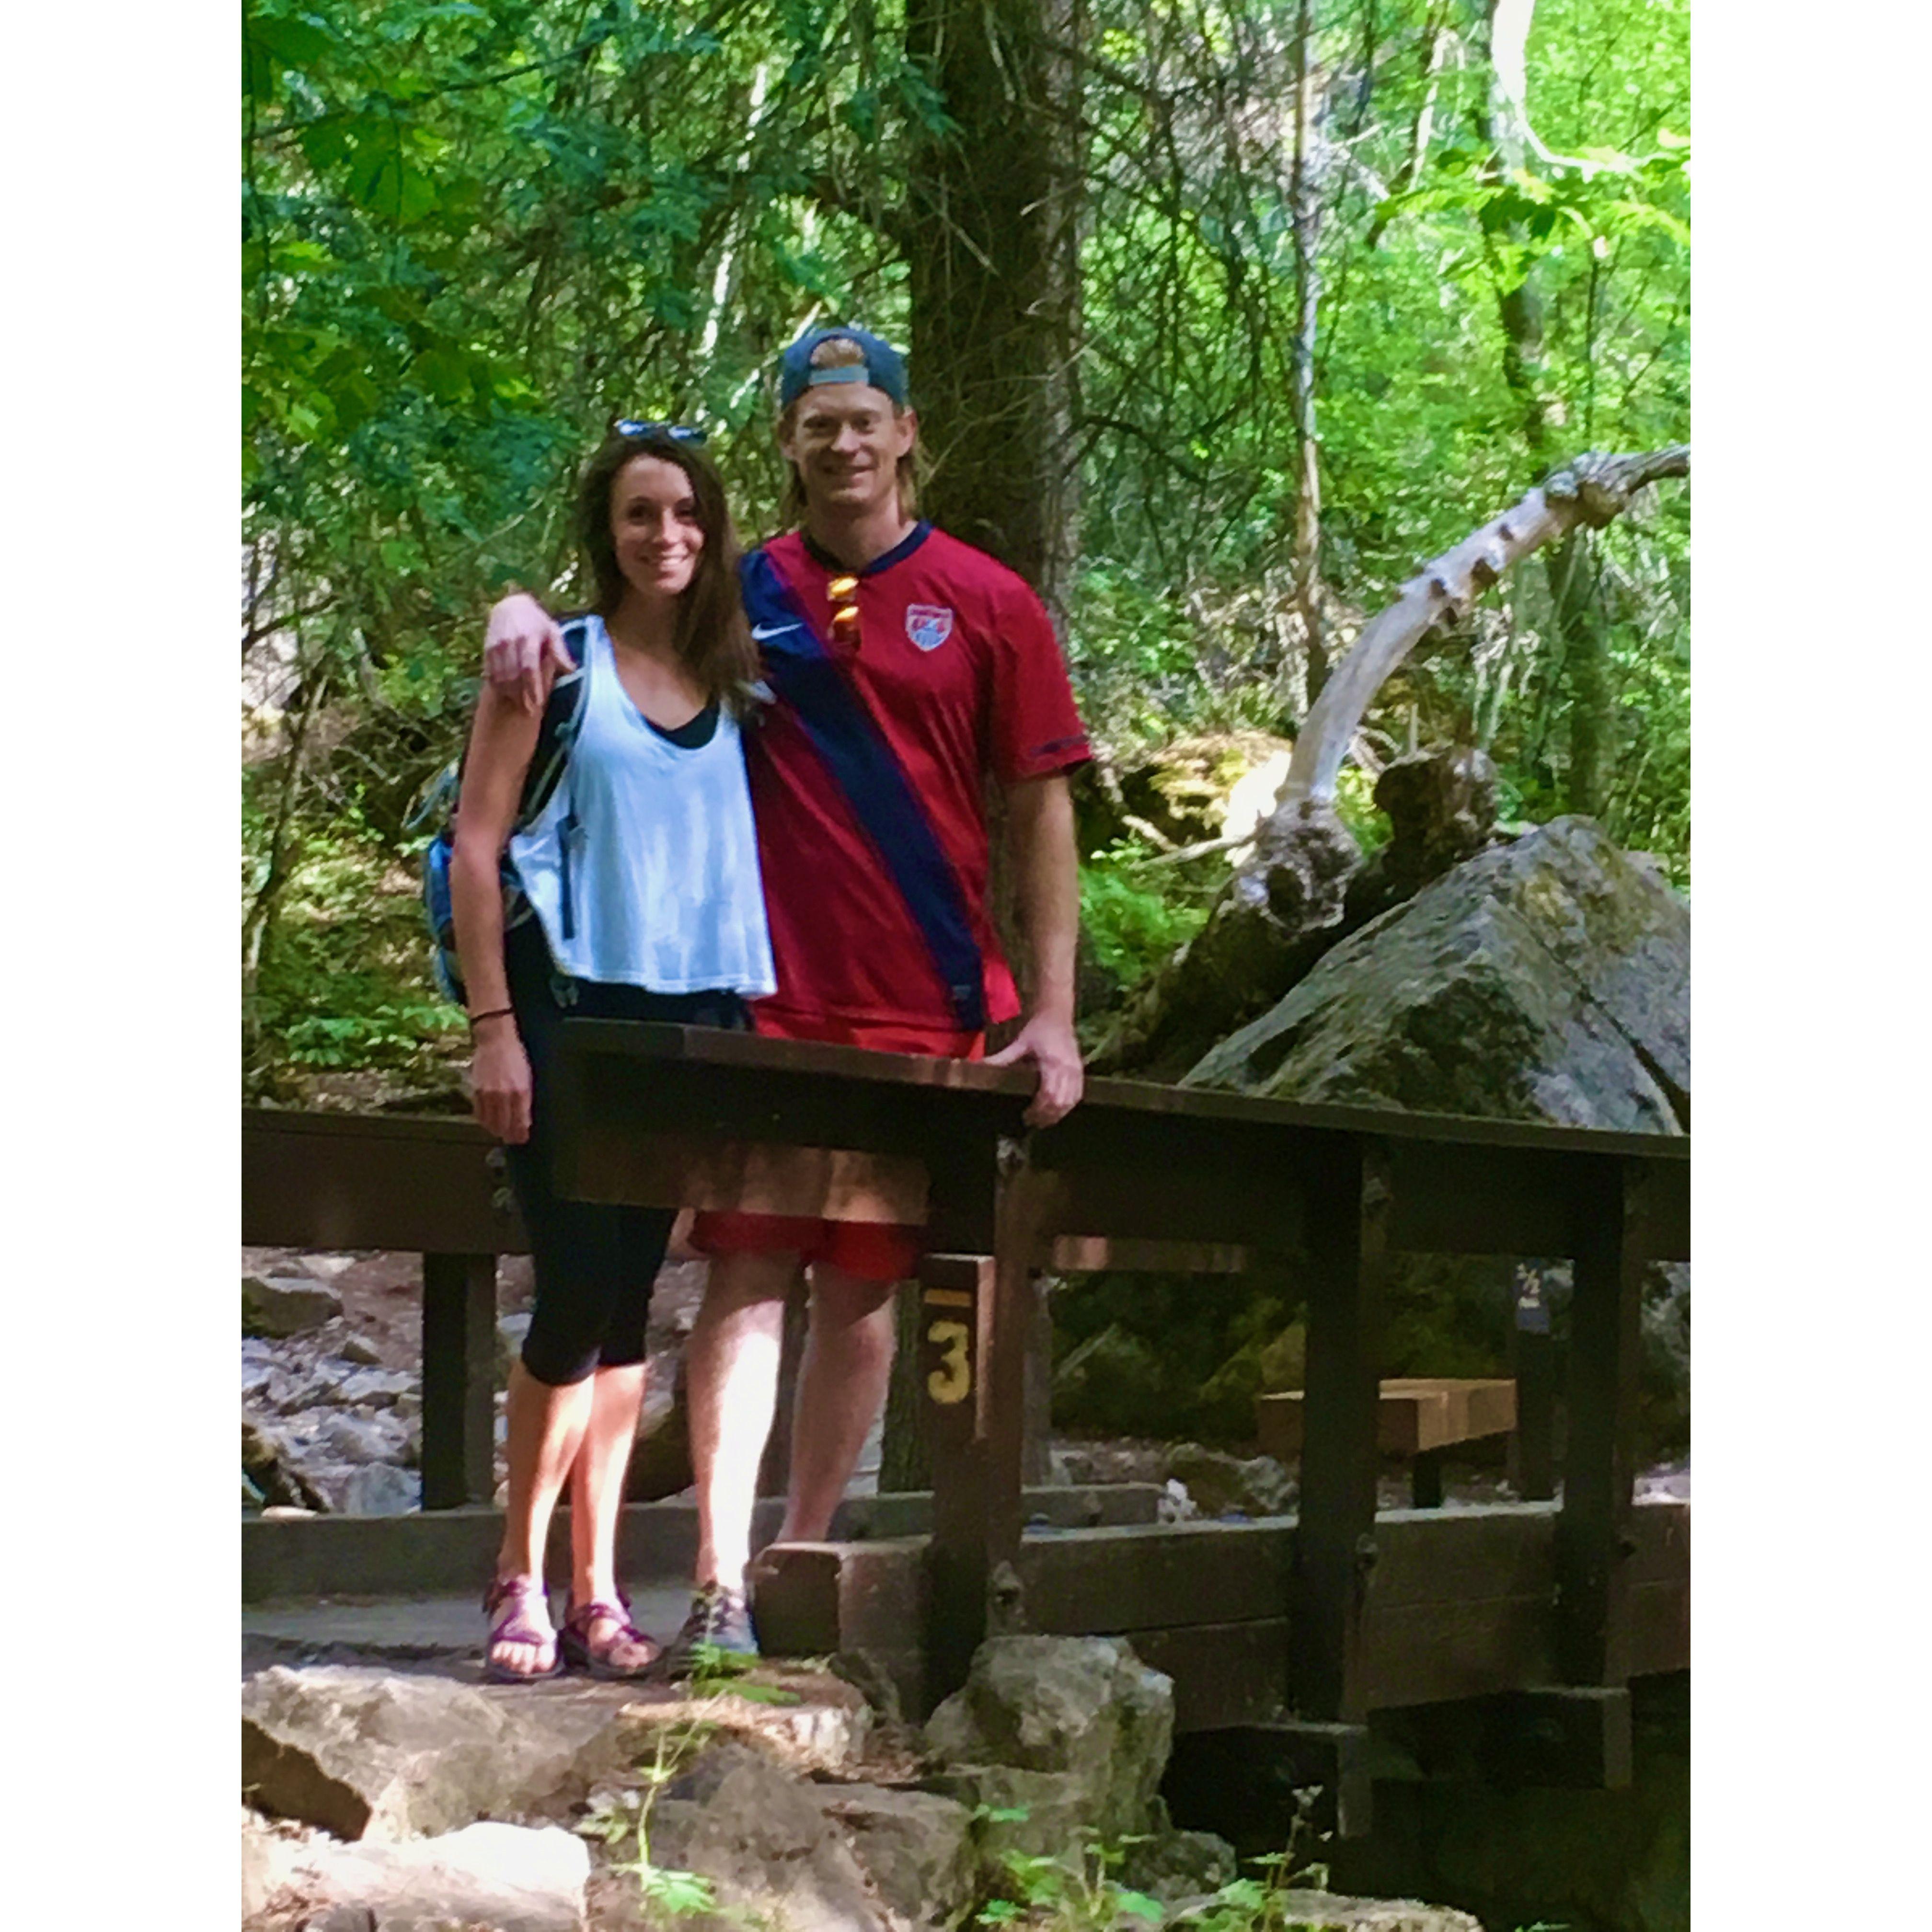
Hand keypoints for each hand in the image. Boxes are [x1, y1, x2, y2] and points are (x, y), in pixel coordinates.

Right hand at [471, 1021, 533, 1143]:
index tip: (522, 1139)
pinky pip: (479, 1114)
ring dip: (496, 1130)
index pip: (520, 1121)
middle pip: (505, 1125)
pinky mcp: (476, 1091)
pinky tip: (489, 1122)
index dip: (520, 1134)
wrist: (495, 1040)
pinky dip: (484, 1121)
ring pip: (491, 1123)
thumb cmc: (516, 1057)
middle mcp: (504, 1095)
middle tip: (512, 1139)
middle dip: (509, 1135)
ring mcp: (488, 1094)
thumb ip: (526, 1099)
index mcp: (521, 1092)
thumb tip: (524, 1120)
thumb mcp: (528, 1077)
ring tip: (500, 1132)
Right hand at [485, 593, 570, 715]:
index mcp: (529, 639)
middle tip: (528, 713)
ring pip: (501, 677)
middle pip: (514, 676)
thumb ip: (560, 651)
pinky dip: (497, 687)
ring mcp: (496, 647)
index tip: (538, 704)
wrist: (510, 606)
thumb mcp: (552, 631)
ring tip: (518, 707)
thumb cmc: (536, 622)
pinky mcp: (487, 650)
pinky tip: (505, 695)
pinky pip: (490, 673)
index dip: (533, 687)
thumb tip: (571, 670)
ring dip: (509, 695)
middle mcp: (510, 643)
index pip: (529, 667)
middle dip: (520, 697)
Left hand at [985, 1012, 1084, 1126]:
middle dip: (1047, 1116)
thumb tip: (980, 1067)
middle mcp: (1067, 1069)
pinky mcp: (1080, 1070)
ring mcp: (1076, 1070)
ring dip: (1058, 1114)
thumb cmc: (1038, 1028)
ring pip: (1071, 1102)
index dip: (1038, 1110)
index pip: (1048, 1095)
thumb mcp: (1020, 1042)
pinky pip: (1077, 1095)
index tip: (1026, 1117)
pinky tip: (1057, 1111)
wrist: (1057, 1013)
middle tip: (1032, 1123)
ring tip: (1043, 1121)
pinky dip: (1068, 1106)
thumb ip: (1003, 1058)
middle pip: (1060, 1103)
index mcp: (1052, 1063)